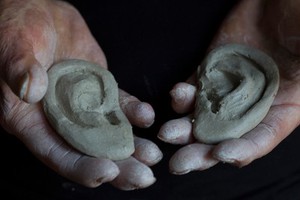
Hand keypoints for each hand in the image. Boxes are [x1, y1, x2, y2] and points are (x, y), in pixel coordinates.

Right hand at [0, 0, 161, 189]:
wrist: (39, 12)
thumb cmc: (17, 29)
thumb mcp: (13, 46)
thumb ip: (20, 69)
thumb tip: (30, 90)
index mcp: (31, 120)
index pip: (56, 153)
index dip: (81, 167)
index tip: (107, 172)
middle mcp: (58, 119)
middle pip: (88, 152)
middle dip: (116, 166)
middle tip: (143, 178)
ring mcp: (81, 106)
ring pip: (108, 134)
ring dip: (131, 147)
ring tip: (153, 156)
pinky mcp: (98, 91)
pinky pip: (117, 106)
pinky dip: (133, 113)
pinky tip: (147, 117)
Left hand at [158, 0, 299, 173]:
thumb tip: (292, 103)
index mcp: (283, 106)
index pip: (261, 137)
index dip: (243, 150)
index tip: (222, 155)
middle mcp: (252, 103)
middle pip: (225, 135)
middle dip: (202, 152)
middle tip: (180, 164)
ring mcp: (228, 87)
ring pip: (204, 116)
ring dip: (185, 128)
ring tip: (168, 133)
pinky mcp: (210, 71)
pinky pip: (194, 89)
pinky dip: (182, 97)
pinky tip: (175, 97)